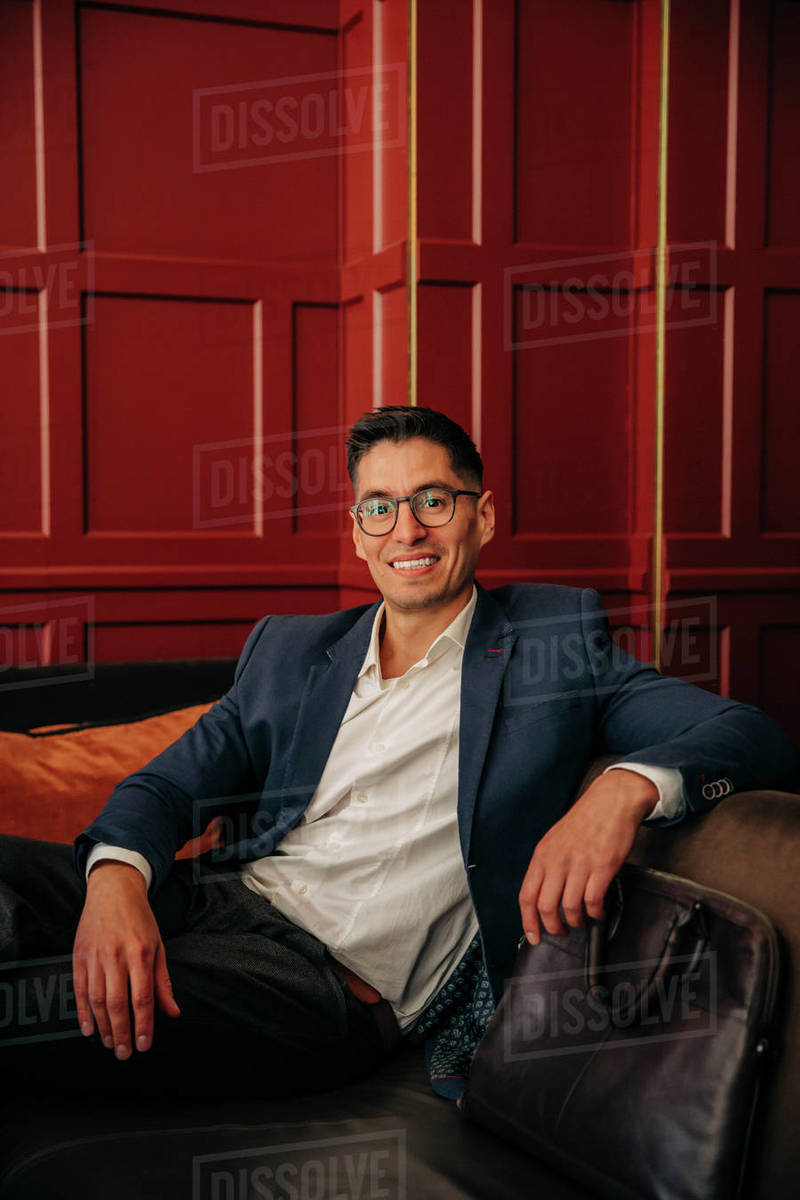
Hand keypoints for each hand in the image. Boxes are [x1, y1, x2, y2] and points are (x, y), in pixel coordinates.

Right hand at [73, 861, 179, 1059]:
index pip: (142, 997)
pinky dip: (82, 1012)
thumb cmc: (140, 919)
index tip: (144, 1046)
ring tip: (110, 1044)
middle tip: (124, 1054)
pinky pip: (78, 990)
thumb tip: (173, 1012)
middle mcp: (116, 956)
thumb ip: (163, 981)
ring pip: (97, 1000)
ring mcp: (95, 956)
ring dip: (103, 1027)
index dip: (144, 1025)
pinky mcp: (79, 956)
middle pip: (118, 1003)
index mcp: (140, 953)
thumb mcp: (158, 945)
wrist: (113, 890)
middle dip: (121, 1033)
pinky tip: (89, 1029)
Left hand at [519, 770, 656, 943]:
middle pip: (546, 906)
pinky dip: (594, 913)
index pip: (527, 895)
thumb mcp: (555, 839)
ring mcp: (580, 864)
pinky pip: (593, 901)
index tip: (534, 937)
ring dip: (575, 921)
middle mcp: (558, 860)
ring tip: (580, 920)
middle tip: (560, 931)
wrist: (611, 801)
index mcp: (542, 855)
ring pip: (570, 907)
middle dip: (552, 927)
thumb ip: (547, 865)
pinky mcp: (602, 866)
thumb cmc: (584, 821)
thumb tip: (541, 894)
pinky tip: (597, 911)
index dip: (528, 921)